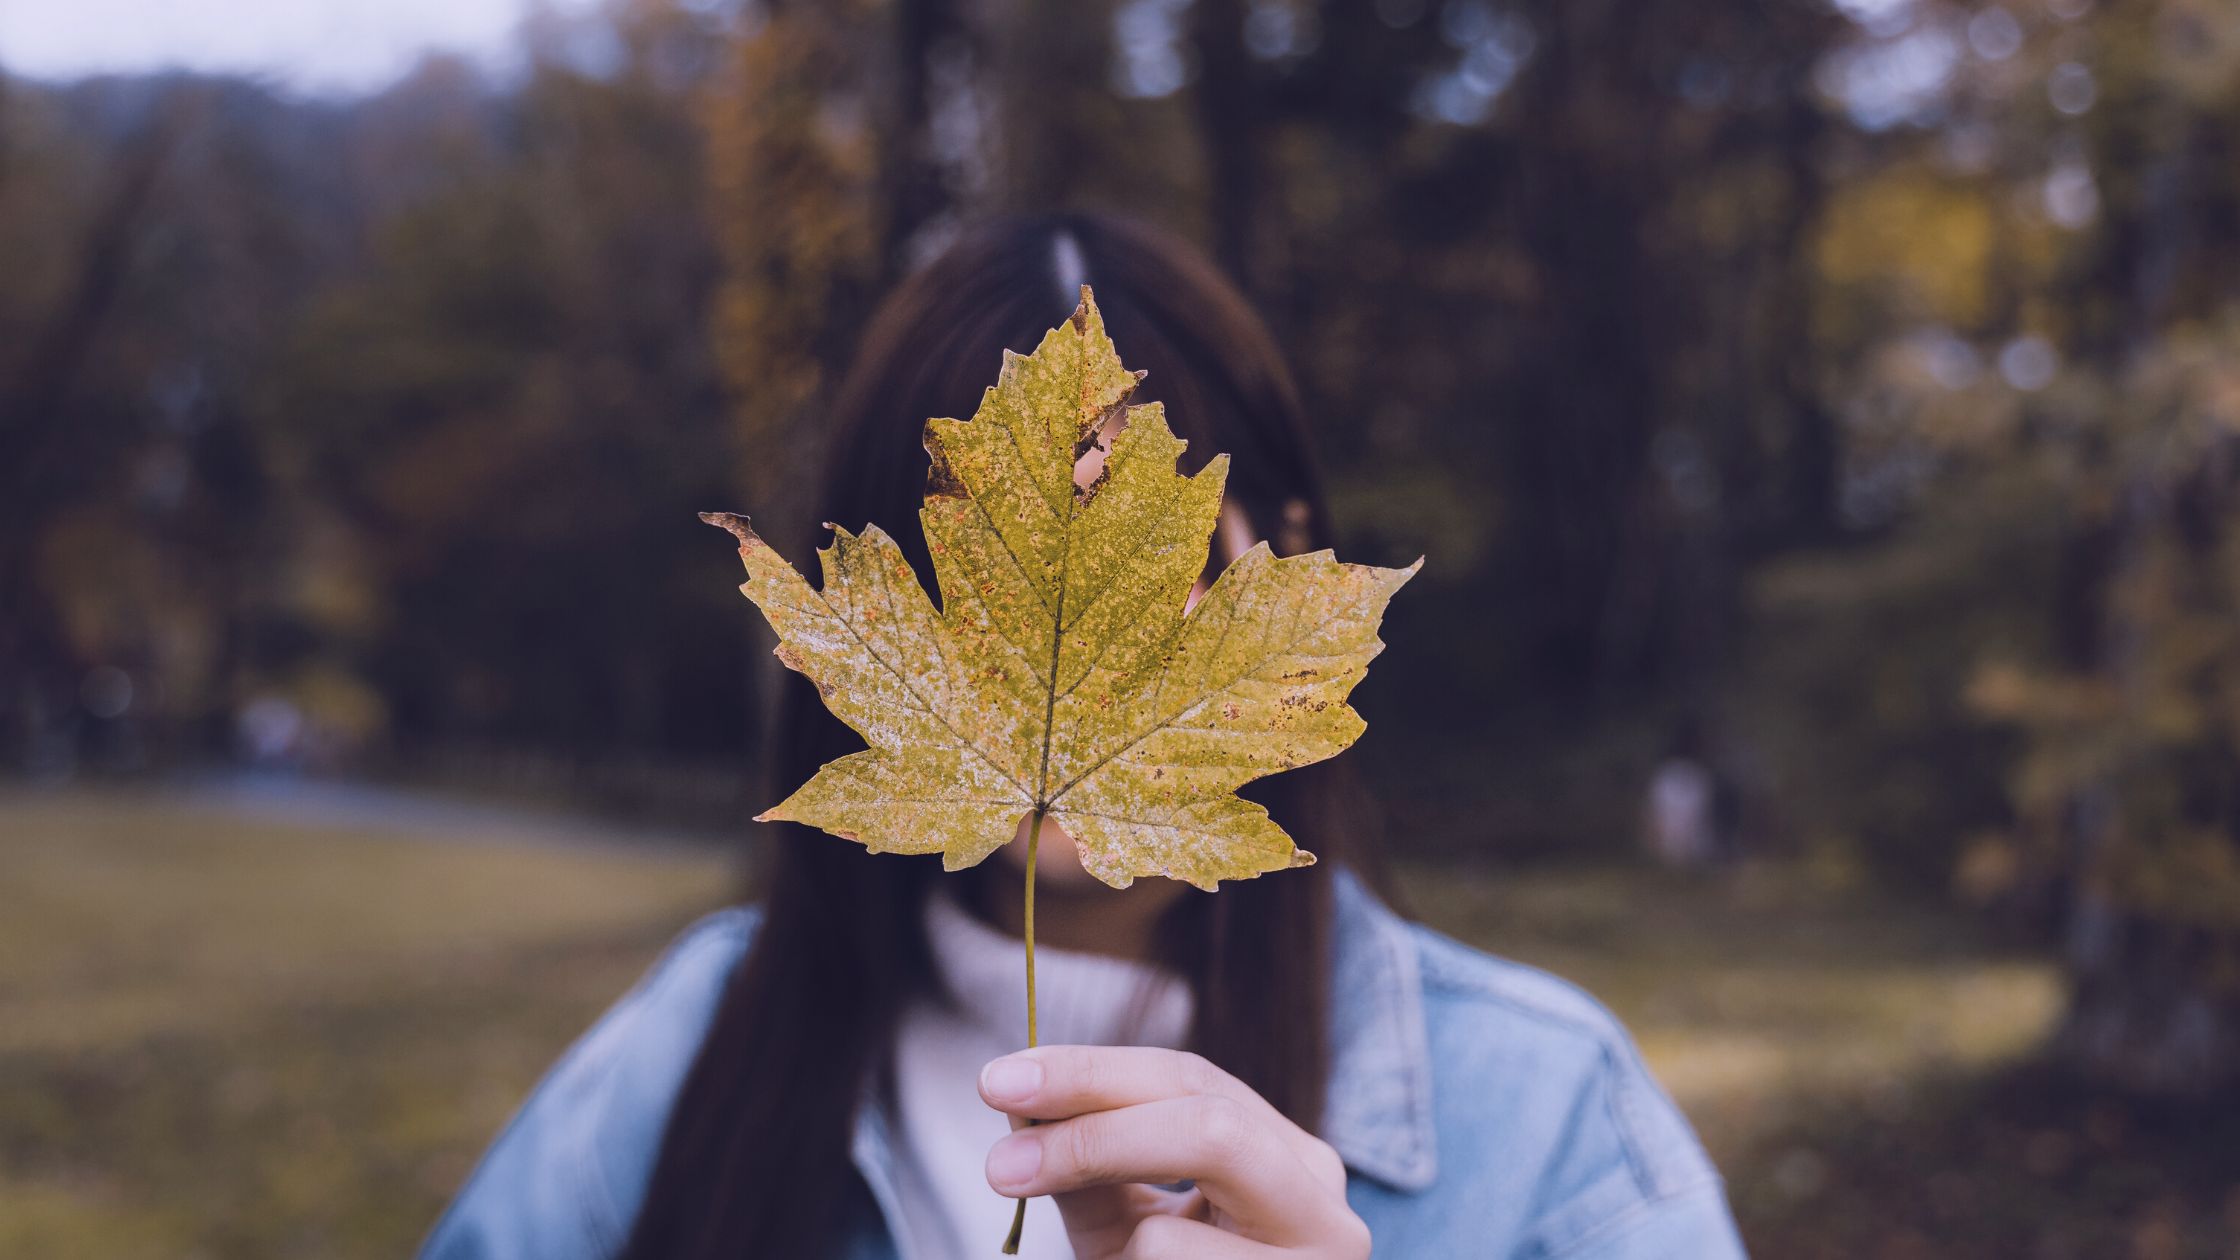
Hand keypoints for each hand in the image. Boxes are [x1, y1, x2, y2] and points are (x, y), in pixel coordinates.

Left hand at [978, 1045, 1370, 1259]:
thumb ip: (1085, 1163)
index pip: (1187, 1079)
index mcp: (1287, 1154)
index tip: (999, 1082)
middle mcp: (1323, 1203)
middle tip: (1001, 1164)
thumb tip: (1017, 1099)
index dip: (1089, 1072)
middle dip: (1090, 1138)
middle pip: (1206, 1128)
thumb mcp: (1126, 1226)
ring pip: (1172, 1240)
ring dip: (1115, 1259)